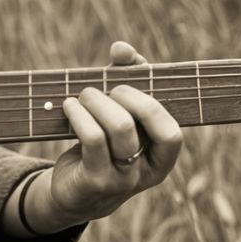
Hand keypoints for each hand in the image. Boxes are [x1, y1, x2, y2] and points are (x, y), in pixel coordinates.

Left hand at [16, 40, 182, 233]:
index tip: (125, 82)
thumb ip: (127, 79)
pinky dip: (79, 114)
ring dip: (96, 100)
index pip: (172, 131)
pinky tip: (68, 106)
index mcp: (162, 158)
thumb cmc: (103, 144)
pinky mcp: (94, 181)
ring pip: (119, 127)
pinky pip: (93, 139)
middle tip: (102, 88)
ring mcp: (123, 179)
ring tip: (82, 96)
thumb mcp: (119, 115)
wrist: (75, 193)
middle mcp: (147, 171)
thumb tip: (122, 49)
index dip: (152, 101)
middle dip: (124, 94)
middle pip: (146, 121)